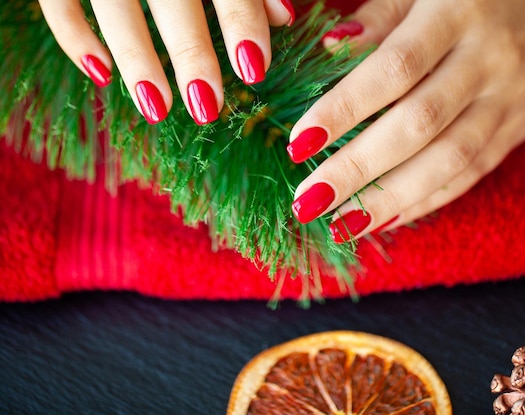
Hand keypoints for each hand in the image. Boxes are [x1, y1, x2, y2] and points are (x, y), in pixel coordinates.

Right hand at [37, 0, 294, 124]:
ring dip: (137, 60)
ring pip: (114, 5)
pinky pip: (56, 2)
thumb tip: (282, 18)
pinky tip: (100, 74)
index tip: (254, 70)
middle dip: (191, 54)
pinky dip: (74, 37)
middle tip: (208, 105)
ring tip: (158, 110)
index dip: (241, 22)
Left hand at [287, 0, 524, 242]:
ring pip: (448, 161)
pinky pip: (470, 175)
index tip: (299, 142)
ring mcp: (508, 101)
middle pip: (417, 125)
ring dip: (390, 199)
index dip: (344, 108)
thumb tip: (327, 52)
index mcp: (456, 14)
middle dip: (358, 169)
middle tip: (309, 200)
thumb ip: (380, 17)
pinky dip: (426, 201)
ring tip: (341, 224)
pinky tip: (386, 218)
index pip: (393, 69)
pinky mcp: (517, 131)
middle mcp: (487, 61)